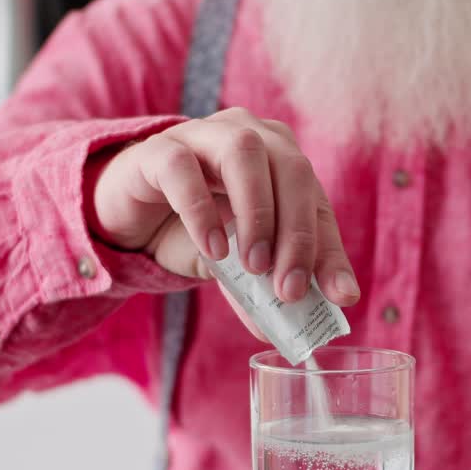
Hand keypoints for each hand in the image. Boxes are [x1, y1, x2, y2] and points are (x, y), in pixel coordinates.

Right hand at [90, 107, 359, 307]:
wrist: (131, 218)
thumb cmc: (195, 232)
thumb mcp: (238, 266)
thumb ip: (264, 288)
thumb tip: (285, 335)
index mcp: (280, 160)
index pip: (316, 200)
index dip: (328, 249)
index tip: (339, 296)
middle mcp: (249, 135)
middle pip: (290, 169)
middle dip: (297, 233)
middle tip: (289, 288)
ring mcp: (203, 135)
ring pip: (244, 152)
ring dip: (257, 212)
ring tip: (253, 267)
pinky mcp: (158, 150)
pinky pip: (182, 167)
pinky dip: (201, 210)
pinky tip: (212, 249)